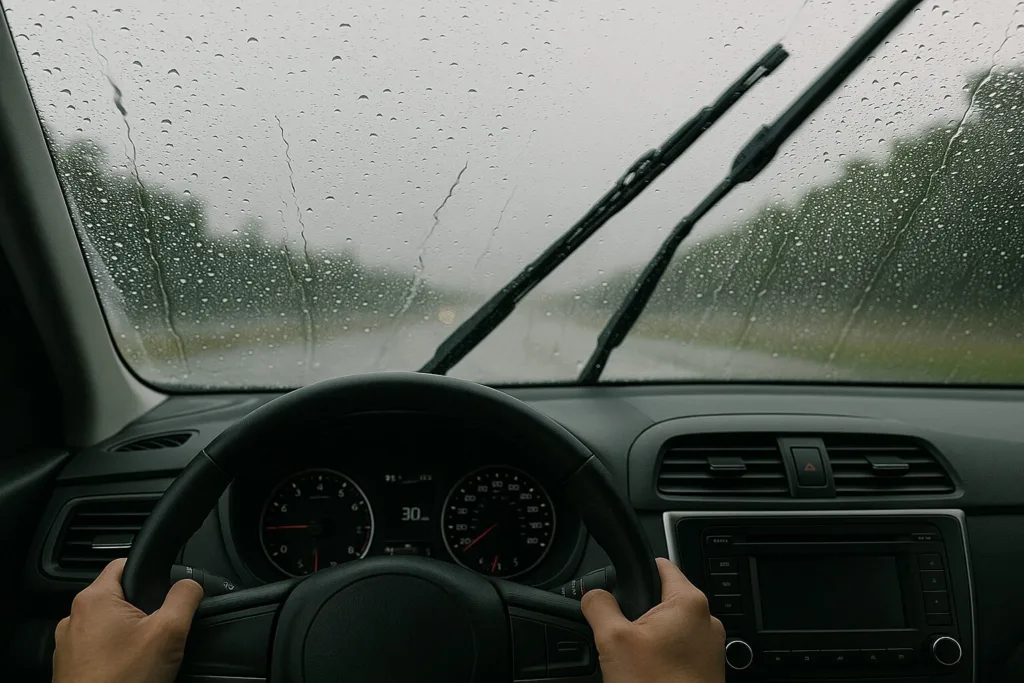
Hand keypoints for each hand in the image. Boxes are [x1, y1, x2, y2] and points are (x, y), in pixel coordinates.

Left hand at [53, 558, 203, 682]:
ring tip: (144, 657)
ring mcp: (67, 645)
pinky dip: (113, 656)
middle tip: (159, 632)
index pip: (123, 564)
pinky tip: (128, 672)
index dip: (149, 572)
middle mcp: (73, 618)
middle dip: (142, 611)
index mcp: (93, 599)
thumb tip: (191, 583)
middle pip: (118, 598)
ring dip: (127, 636)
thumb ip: (184, 598)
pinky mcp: (68, 668)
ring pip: (108, 626)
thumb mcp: (170, 632)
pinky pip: (96, 650)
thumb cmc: (124, 680)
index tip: (164, 591)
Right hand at [582, 557, 725, 682]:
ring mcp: (709, 647)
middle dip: (639, 613)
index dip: (636, 570)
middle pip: (662, 599)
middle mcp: (706, 621)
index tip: (622, 580)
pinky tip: (648, 674)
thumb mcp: (612, 640)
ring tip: (636, 661)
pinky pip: (678, 650)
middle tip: (623, 635)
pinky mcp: (705, 670)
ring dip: (650, 639)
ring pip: (669, 628)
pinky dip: (661, 657)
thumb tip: (593, 595)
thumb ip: (599, 606)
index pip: (661, 565)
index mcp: (689, 602)